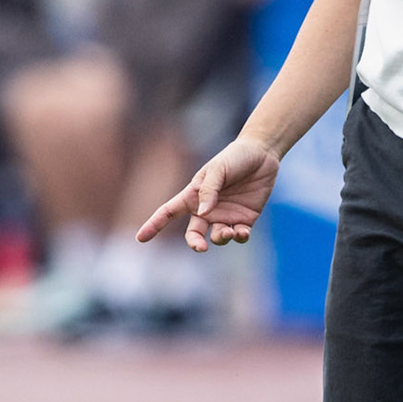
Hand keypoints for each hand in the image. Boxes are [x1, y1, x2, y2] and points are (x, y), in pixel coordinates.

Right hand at [137, 136, 281, 252]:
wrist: (262, 154)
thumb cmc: (234, 157)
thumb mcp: (218, 169)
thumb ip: (209, 190)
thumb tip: (202, 214)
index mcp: (193, 195)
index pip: (168, 212)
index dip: (154, 225)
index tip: (140, 238)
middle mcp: (207, 210)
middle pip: (193, 234)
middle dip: (195, 244)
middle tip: (201, 247)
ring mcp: (225, 216)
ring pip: (217, 238)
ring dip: (221, 238)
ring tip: (229, 231)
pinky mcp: (245, 220)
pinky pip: (239, 236)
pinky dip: (239, 238)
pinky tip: (242, 232)